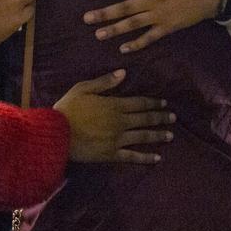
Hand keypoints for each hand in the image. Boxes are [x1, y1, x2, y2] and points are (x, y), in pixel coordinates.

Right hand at [54, 70, 174, 164]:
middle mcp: (120, 122)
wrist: (56, 134)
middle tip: (173, 118)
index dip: (153, 102)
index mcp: (114, 105)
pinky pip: (132, 156)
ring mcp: (117, 139)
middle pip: (145, 119)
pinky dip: (146, 157)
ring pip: (143, 136)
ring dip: (158, 135)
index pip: (140, 103)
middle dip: (161, 117)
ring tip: (170, 135)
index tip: (164, 103)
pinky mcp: (112, 154)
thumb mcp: (82, 89)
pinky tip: (157, 158)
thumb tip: (123, 73)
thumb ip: (104, 82)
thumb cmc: (68, 109)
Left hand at [83, 0, 224, 52]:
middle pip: (124, 8)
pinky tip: (124, 49)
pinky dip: (137, 43)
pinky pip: (150, 37)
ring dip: (115, 29)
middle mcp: (152, 0)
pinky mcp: (168, 27)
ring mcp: (160, 15)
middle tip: (86, 19)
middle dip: (104, 13)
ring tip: (98, 35)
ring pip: (133, 24)